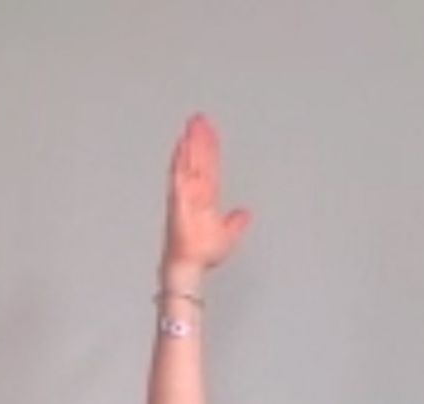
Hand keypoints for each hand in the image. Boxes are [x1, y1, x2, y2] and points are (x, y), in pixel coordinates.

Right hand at [162, 113, 250, 272]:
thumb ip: (235, 223)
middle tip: (200, 117)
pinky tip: (181, 144)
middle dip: (200, 138)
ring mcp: (186, 194)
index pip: (210, 166)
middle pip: (199, 159)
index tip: (211, 131)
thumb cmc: (202, 253)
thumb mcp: (227, 236)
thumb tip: (245, 215)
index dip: (211, 148)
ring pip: (189, 162)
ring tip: (192, 123)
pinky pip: (179, 175)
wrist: (190, 264)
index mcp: (205, 198)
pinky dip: (179, 159)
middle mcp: (195, 193)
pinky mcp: (179, 198)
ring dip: (191, 142)